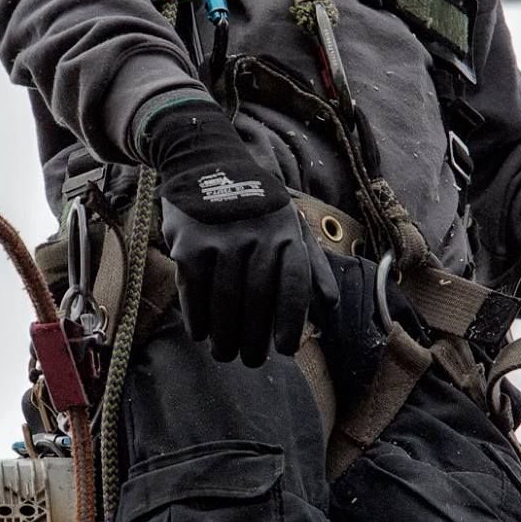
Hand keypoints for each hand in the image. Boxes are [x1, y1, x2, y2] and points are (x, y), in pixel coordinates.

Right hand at [134, 95, 336, 364]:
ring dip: (225, 336)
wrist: (205, 161)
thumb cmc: (257, 203)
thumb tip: (330, 305)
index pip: (294, 287)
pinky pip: (195, 292)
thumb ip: (313, 264)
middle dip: (254, 340)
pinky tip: (201, 333)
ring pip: (225, 303)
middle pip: (257, 302)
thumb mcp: (293, 223)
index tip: (285, 349)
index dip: (291, 323)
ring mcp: (223, 241)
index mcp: (288, 233)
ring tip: (225, 354)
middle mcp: (258, 237)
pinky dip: (198, 318)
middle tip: (250, 360)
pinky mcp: (191, 245)